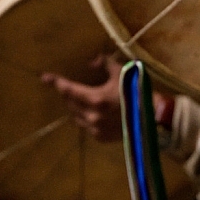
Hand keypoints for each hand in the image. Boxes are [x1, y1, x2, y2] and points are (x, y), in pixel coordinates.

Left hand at [41, 55, 174, 142]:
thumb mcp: (122, 73)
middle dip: (68, 95)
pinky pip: (86, 127)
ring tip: (83, 100)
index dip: (56, 83)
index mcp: (95, 99)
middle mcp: (92, 116)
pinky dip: (86, 118)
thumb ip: (105, 64)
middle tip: (69, 87)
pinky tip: (94, 113)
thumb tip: (92, 61)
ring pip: (76, 117)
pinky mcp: (101, 138)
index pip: (69, 90)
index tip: (45, 77)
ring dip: (76, 108)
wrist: (154, 119)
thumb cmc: (138, 93)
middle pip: (70, 104)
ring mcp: (96, 129)